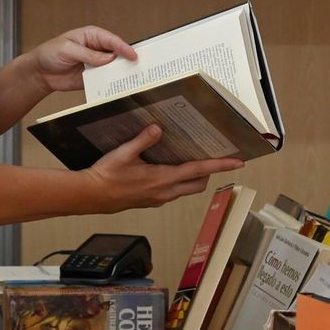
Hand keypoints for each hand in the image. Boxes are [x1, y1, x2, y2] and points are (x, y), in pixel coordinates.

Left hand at [29, 25, 136, 93]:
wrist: (40, 73)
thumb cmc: (50, 53)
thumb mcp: (67, 50)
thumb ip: (88, 54)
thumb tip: (108, 58)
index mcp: (92, 36)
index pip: (112, 40)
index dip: (124, 47)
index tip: (133, 56)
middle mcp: (97, 49)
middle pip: (117, 53)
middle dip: (127, 60)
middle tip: (139, 67)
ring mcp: (96, 64)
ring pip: (113, 68)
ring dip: (121, 73)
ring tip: (132, 79)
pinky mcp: (93, 78)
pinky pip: (105, 81)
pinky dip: (111, 84)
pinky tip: (117, 88)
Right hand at [85, 125, 243, 212]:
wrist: (91, 196)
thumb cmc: (106, 177)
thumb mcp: (123, 154)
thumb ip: (143, 140)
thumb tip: (158, 128)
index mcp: (162, 179)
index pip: (198, 171)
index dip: (220, 166)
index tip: (238, 162)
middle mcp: (165, 192)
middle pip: (199, 184)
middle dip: (210, 172)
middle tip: (214, 157)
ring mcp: (159, 198)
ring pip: (187, 189)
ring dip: (194, 177)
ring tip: (193, 160)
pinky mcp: (152, 200)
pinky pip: (174, 192)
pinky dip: (180, 181)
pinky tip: (170, 169)